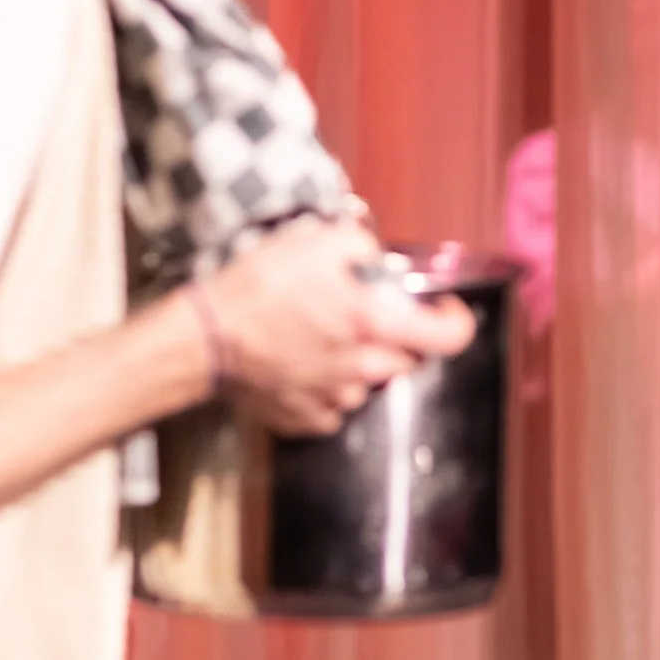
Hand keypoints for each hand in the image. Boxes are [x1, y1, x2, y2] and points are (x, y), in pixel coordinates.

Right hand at [195, 217, 477, 436]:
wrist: (205, 335)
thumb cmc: (258, 288)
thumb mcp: (319, 240)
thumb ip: (362, 247)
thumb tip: (373, 259)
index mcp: (375, 325)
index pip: (449, 337)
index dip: (454, 321)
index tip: (443, 309)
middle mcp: (363, 368)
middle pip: (405, 358)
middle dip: (393, 335)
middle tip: (358, 311)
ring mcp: (334, 399)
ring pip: (366, 380)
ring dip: (355, 360)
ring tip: (317, 333)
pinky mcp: (304, 418)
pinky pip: (330, 403)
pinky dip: (323, 383)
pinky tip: (298, 359)